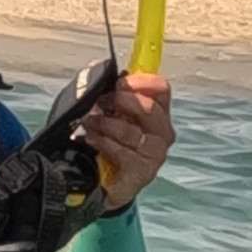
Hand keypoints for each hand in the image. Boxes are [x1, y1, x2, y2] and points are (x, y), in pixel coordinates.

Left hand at [77, 72, 174, 209]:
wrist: (100, 184)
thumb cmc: (105, 144)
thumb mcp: (102, 113)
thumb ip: (103, 91)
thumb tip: (96, 67)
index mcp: (156, 113)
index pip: (161, 89)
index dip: (142, 81)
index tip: (121, 82)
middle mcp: (161, 133)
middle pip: (150, 108)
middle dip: (122, 100)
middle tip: (101, 101)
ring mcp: (155, 154)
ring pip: (133, 131)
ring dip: (106, 123)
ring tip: (89, 122)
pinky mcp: (143, 172)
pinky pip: (124, 152)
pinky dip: (104, 143)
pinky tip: (92, 139)